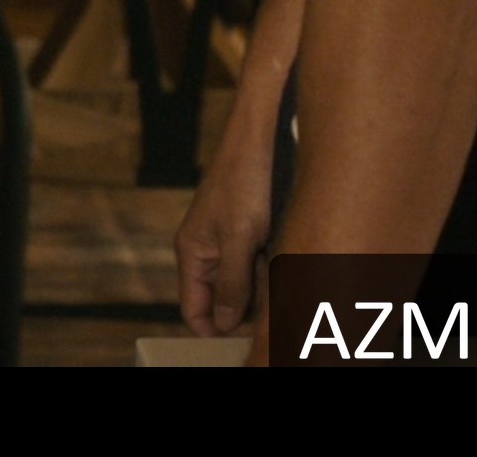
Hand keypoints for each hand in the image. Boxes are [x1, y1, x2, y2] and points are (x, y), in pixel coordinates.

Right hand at [176, 124, 273, 337]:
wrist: (261, 138)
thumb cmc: (245, 181)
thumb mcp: (240, 238)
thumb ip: (231, 282)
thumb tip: (223, 322)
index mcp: (192, 252)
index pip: (194, 310)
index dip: (214, 329)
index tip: (243, 338)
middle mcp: (206, 250)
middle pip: (223, 300)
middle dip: (248, 302)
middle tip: (273, 289)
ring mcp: (226, 240)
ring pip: (245, 282)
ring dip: (264, 281)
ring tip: (279, 256)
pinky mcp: (247, 231)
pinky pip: (258, 263)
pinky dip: (273, 263)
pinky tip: (284, 246)